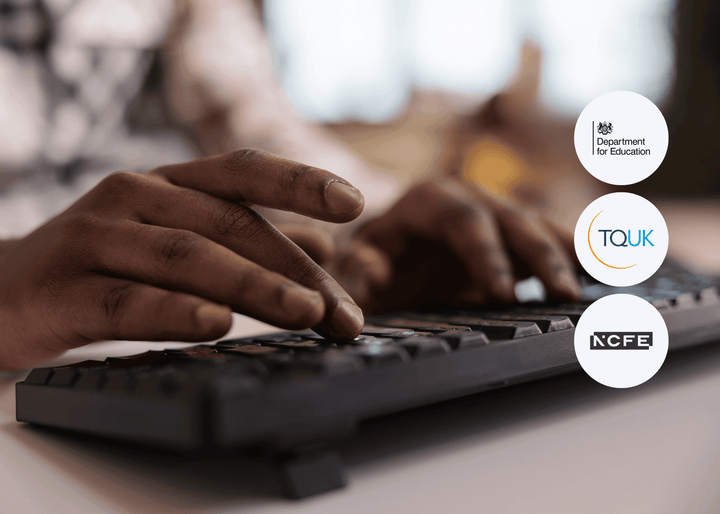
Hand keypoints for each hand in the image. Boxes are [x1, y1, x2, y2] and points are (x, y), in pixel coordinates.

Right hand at [0, 150, 365, 370]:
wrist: (0, 290)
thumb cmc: (102, 264)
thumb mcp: (176, 240)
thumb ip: (247, 241)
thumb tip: (324, 247)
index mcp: (167, 184)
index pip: (241, 171)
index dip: (300, 182)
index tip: (354, 204)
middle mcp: (134, 196)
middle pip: (229, 225)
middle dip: (293, 270)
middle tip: (342, 311)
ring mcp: (96, 237)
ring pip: (187, 257)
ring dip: (253, 286)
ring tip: (305, 315)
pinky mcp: (64, 288)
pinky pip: (128, 301)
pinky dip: (176, 312)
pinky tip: (217, 325)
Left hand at [324, 178, 580, 312]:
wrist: (385, 258)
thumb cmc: (369, 261)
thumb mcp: (354, 264)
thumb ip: (358, 267)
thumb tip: (374, 273)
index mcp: (427, 200)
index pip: (463, 219)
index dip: (486, 254)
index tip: (502, 294)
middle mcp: (469, 199)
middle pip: (513, 221)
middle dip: (540, 257)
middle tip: (563, 296)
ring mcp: (496, 215)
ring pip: (540, 229)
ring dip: (571, 255)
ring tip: (603, 280)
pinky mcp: (515, 237)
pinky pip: (554, 241)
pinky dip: (581, 253)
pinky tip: (612, 268)